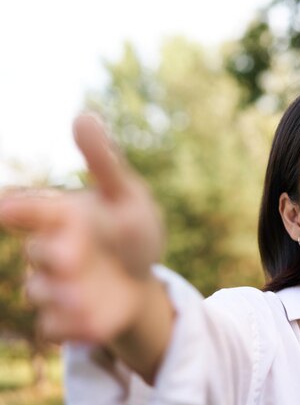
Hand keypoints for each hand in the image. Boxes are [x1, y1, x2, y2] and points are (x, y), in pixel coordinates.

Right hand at [0, 114, 164, 342]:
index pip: (29, 209)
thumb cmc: (131, 228)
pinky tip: (96, 325)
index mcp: (62, 216)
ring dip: (63, 296)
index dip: (17, 209)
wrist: (143, 274)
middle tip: (74, 258)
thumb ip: (104, 162)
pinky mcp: (66, 317)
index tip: (8, 209)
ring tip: (89, 296)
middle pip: (40, 254)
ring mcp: (56, 286)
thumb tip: (83, 115)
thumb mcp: (126, 194)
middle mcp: (51, 251)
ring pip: (43, 293)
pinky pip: (57, 327)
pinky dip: (72, 328)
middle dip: (54, 256)